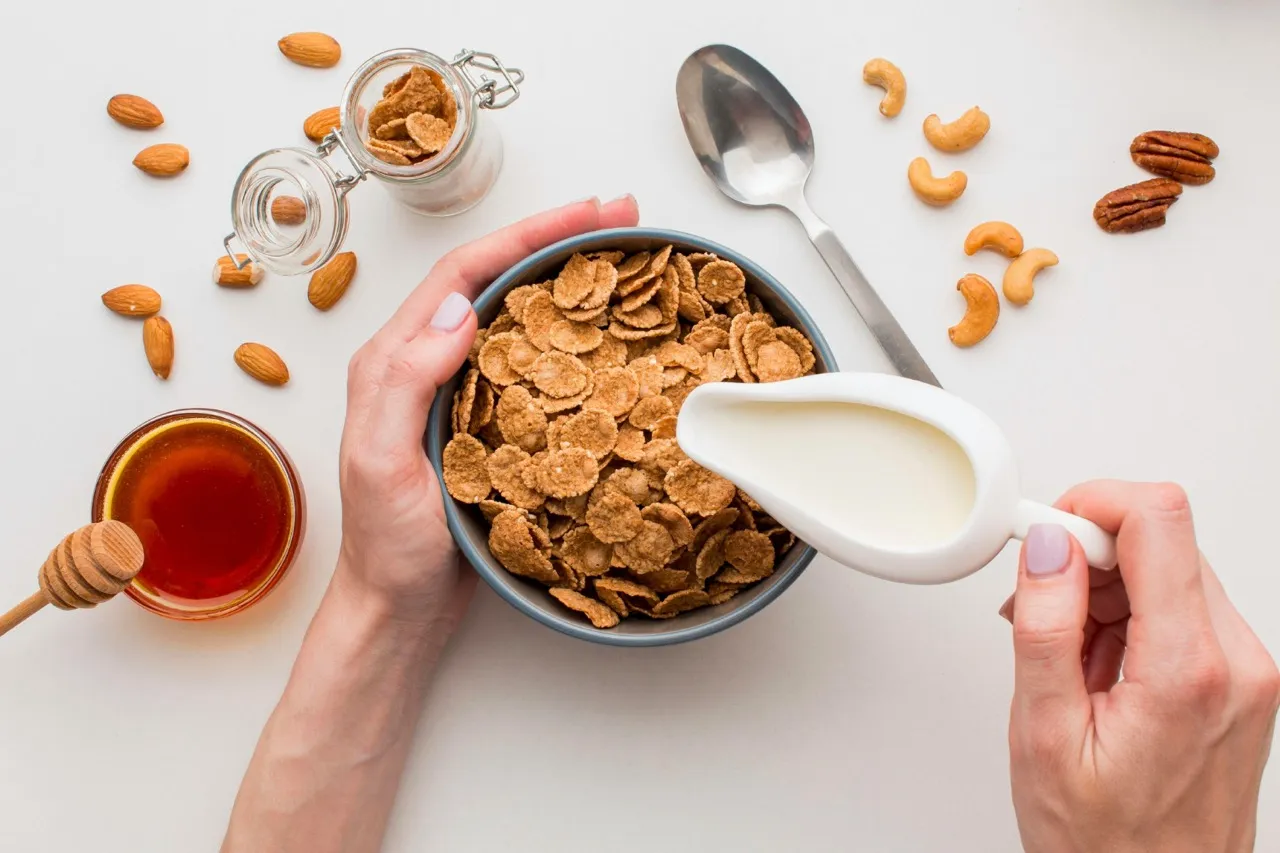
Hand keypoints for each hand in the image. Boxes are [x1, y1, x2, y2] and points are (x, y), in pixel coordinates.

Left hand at [334, 196, 640, 634]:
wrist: (400, 608)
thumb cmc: (386, 546)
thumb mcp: (380, 462)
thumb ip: (405, 382)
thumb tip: (459, 309)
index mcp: (395, 359)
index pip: (465, 273)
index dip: (527, 234)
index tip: (588, 214)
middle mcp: (427, 363)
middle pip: (496, 279)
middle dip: (558, 241)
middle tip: (623, 219)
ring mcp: (461, 392)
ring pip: (519, 316)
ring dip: (568, 282)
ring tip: (626, 261)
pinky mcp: (490, 423)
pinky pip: (534, 364)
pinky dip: (571, 338)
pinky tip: (606, 338)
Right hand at [1004, 481, 1278, 852]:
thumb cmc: (1105, 845)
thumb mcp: (1044, 736)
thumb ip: (1046, 628)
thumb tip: (1048, 548)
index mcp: (1189, 669)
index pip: (1159, 519)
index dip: (1090, 506)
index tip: (1044, 540)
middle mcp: (1237, 662)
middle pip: (1165, 539)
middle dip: (1089, 555)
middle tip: (1040, 608)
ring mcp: (1246, 671)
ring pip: (1170, 569)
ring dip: (1105, 591)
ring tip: (1067, 659)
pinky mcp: (1239, 680)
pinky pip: (1181, 610)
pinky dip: (1128, 618)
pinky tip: (1096, 669)